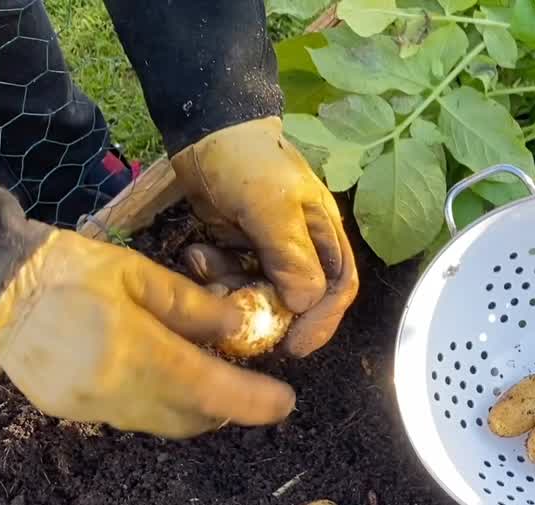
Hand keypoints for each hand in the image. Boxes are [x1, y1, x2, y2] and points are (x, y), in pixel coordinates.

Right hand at [0, 227, 295, 438]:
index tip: (285, 402)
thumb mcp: (138, 274)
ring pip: (162, 424)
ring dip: (193, 408)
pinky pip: (131, 418)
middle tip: (250, 386)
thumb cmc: (67, 269)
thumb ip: (193, 307)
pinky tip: (161, 375)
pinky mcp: (70, 411)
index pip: (210, 391)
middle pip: (191, 418)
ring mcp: (89, 408)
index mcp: (134, 352)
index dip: (253, 402)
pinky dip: (157, 403)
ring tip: (208, 375)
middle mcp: (114, 392)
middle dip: (227, 407)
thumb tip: (239, 327)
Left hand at [171, 116, 358, 357]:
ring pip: (261, 294)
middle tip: (237, 321)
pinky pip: (231, 280)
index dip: (322, 321)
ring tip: (204, 263)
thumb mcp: (271, 206)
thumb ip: (292, 256)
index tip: (294, 346)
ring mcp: (268, 250)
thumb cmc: (248, 162)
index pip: (338, 289)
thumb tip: (306, 304)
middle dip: (267, 311)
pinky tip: (196, 254)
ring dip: (232, 290)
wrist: (203, 129)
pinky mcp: (237, 250)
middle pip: (298, 299)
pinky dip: (213, 275)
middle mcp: (302, 248)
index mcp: (325, 236)